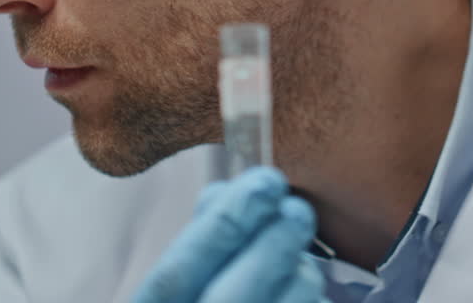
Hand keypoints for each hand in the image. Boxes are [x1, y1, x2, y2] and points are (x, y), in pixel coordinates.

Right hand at [133, 167, 328, 302]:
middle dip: (274, 244)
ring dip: (300, 280)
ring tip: (299, 264)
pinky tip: (305, 299)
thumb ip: (190, 253)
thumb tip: (224, 194)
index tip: (264, 180)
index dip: (226, 222)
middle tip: (297, 210)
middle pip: (236, 297)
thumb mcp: (167, 297)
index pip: (178, 271)